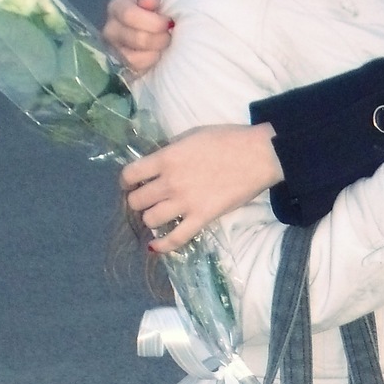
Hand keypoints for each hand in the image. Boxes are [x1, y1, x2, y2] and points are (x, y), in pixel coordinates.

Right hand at [103, 0, 171, 74]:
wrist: (151, 22)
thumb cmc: (154, 6)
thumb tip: (152, 2)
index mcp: (117, 6)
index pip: (129, 15)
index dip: (153, 21)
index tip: (168, 22)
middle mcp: (110, 29)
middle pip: (136, 38)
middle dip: (160, 38)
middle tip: (169, 34)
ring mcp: (113, 50)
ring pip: (135, 58)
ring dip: (156, 52)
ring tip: (164, 45)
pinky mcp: (120, 67)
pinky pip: (136, 70)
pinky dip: (151, 63)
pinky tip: (158, 55)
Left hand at [121, 124, 283, 252]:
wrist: (257, 155)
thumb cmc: (227, 140)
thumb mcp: (191, 136)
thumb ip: (170, 151)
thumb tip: (157, 165)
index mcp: (166, 158)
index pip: (130, 174)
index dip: (126, 181)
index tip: (131, 184)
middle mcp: (169, 182)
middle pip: (136, 200)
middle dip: (137, 200)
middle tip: (148, 199)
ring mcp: (184, 203)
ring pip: (150, 219)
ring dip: (150, 218)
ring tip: (158, 215)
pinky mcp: (201, 218)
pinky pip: (175, 238)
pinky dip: (162, 245)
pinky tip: (155, 246)